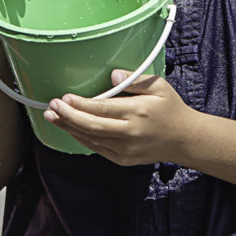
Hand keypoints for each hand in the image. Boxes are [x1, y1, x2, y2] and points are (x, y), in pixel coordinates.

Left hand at [42, 69, 197, 166]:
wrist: (183, 139)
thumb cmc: (171, 109)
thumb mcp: (159, 86)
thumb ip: (134, 80)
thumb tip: (112, 75)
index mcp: (138, 112)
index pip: (102, 109)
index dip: (80, 104)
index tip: (64, 97)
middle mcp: (129, 133)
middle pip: (91, 126)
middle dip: (68, 116)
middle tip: (52, 107)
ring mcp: (125, 149)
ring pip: (90, 139)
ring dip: (69, 128)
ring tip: (53, 117)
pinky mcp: (122, 160)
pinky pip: (96, 148)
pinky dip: (81, 138)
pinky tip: (71, 129)